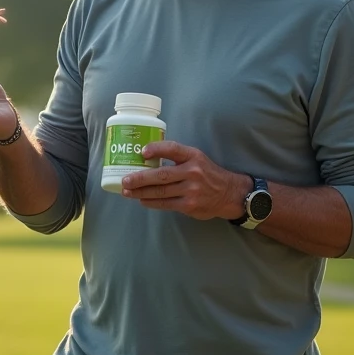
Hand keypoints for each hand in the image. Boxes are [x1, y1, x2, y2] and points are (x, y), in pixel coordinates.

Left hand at [120, 141, 250, 220]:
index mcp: (193, 156)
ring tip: (127, 191)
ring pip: (160, 191)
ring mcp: (191, 190)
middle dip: (140, 178)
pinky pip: (166, 204)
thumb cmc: (207, 173)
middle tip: (125, 180)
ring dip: (141, 192)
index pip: (172, 149)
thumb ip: (177, 157)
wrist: (229, 193)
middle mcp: (193, 172)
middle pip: (161, 175)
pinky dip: (151, 202)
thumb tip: (145, 157)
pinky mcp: (190, 205)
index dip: (156, 149)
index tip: (142, 152)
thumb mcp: (196, 158)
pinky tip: (141, 200)